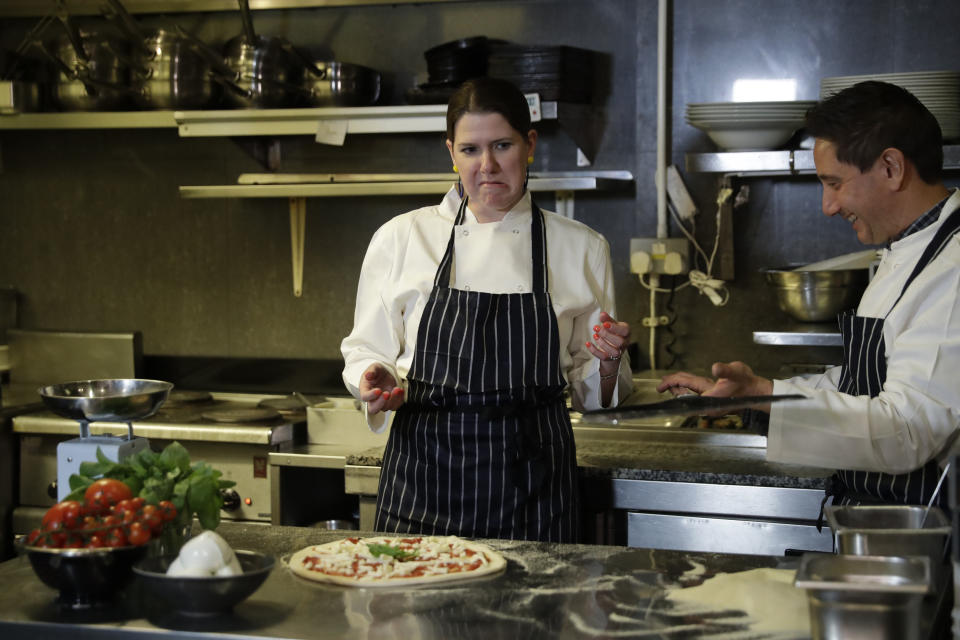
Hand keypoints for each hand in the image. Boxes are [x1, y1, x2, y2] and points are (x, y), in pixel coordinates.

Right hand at [359, 363, 404, 414]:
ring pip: (386, 407)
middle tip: (387, 393)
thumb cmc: (377, 372)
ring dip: (393, 399)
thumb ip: (371, 372)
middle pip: (373, 409)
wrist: (384, 374)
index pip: (365, 397)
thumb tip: (368, 375)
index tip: (378, 390)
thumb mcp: (374, 368)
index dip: (371, 395)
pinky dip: (399, 400)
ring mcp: (382, 402)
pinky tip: (401, 391)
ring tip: (397, 389)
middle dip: (381, 403)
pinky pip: (396, 406)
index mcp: (365, 390)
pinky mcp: (391, 402)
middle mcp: (372, 399)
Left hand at [585, 311, 629, 370]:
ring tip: (595, 335)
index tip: (604, 324)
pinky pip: (603, 357)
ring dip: (602, 343)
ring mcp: (618, 352)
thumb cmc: (614, 333)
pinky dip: (594, 351)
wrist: (613, 347)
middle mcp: (624, 343)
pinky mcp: (609, 358)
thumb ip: (607, 319)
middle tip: (596, 328)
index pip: (625, 331)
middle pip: (619, 342)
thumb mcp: (611, 324)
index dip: (615, 328)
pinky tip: (588, 343)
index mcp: (626, 333)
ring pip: (613, 351)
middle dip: (607, 335)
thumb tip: (602, 314)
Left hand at [657, 361, 772, 397]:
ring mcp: (710, 401)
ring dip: (679, 389)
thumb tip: (715, 368)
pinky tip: (684, 386)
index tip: (661, 386)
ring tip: (668, 385)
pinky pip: (696, 394)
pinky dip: (688, 389)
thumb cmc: (748, 384)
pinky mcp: (714, 398)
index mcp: (710, 398)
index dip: (672, 386)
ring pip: (689, 395)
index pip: (685, 391)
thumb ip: (726, 370)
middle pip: (685, 395)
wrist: (759, 393)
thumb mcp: (737, 372)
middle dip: (672, 388)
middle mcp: (708, 403)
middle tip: (660, 385)